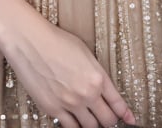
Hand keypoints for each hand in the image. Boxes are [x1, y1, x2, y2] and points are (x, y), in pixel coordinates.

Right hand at [0, 17, 135, 127]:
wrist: (31, 41)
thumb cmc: (56, 41)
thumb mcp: (85, 53)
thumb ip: (97, 74)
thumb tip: (102, 89)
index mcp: (98, 77)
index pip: (117, 104)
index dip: (126, 114)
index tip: (130, 120)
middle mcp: (87, 93)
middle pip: (107, 121)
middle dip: (110, 121)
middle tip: (108, 119)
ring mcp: (70, 103)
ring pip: (90, 127)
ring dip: (93, 125)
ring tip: (91, 120)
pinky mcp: (53, 109)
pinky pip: (70, 127)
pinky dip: (75, 126)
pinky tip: (75, 121)